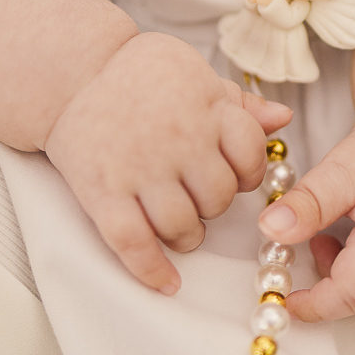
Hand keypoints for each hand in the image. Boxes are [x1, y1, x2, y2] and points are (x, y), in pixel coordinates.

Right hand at [46, 32, 290, 293]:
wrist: (72, 72)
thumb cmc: (141, 73)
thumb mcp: (197, 74)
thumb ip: (239, 103)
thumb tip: (282, 117)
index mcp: (204, 105)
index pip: (250, 153)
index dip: (248, 171)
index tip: (235, 174)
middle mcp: (176, 137)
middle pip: (219, 197)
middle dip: (214, 204)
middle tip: (196, 197)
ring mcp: (138, 167)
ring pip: (182, 226)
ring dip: (188, 236)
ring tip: (179, 228)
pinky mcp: (102, 191)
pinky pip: (132, 243)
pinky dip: (151, 270)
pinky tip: (167, 282)